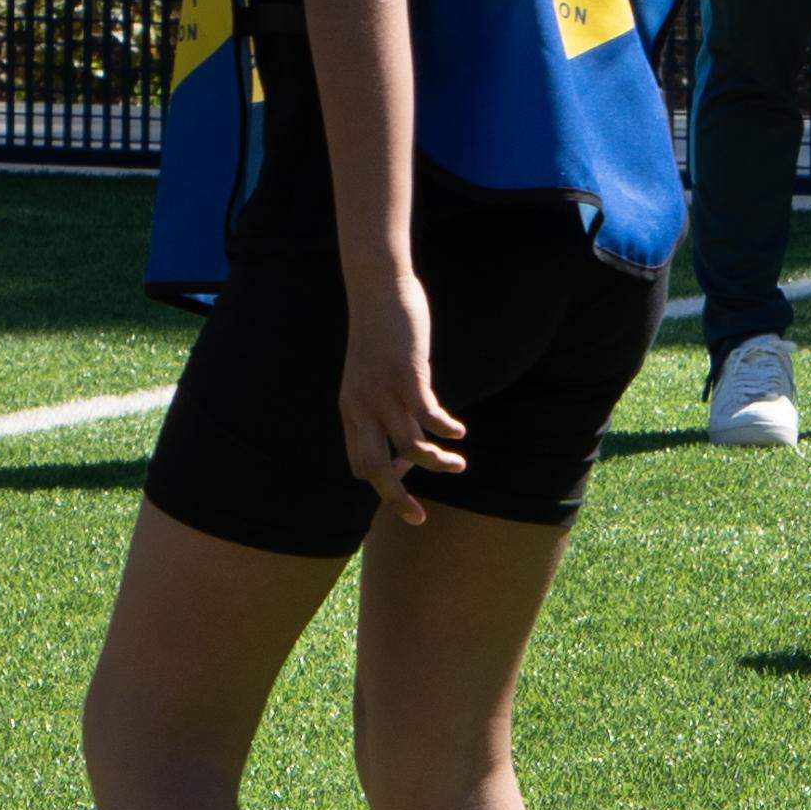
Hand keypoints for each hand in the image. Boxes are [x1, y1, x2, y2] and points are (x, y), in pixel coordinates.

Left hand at [335, 269, 462, 526]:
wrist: (377, 290)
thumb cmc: (379, 332)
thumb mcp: (371, 374)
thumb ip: (382, 403)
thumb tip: (407, 432)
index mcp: (351, 408)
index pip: (359, 462)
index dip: (381, 479)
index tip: (405, 482)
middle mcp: (363, 407)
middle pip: (375, 469)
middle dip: (396, 499)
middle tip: (417, 519)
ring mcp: (385, 394)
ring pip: (411, 448)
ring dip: (438, 464)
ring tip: (459, 465)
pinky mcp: (408, 378)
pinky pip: (430, 419)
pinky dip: (447, 432)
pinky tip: (459, 432)